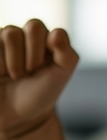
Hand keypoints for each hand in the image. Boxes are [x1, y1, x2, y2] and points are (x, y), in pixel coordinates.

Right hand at [0, 19, 78, 139]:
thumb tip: (55, 34)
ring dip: (14, 62)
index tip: (44, 68)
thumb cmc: (41, 91)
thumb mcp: (61, 75)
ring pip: (10, 33)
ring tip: (15, 75)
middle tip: (30, 72)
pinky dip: (0, 66)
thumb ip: (67, 54)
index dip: (47, 50)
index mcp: (49, 37)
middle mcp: (27, 33)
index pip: (56, 29)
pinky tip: (1, 74)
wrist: (16, 113)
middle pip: (33, 25)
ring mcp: (5, 38)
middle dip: (34, 55)